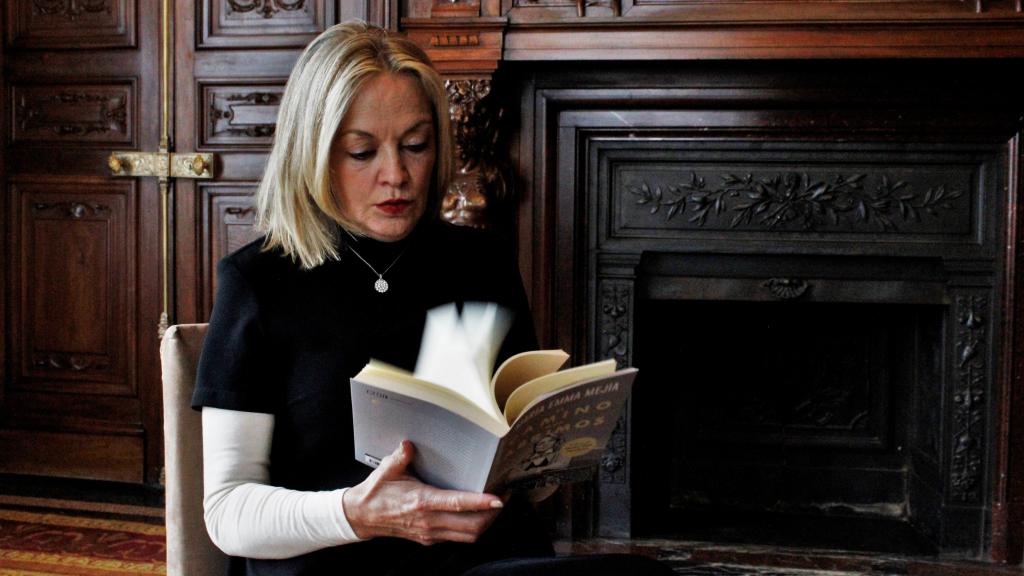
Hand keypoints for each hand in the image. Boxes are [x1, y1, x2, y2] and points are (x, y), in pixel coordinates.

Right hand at [342, 441, 503, 544]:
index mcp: (422, 502)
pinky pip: (458, 538)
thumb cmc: (377, 492)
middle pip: (472, 525)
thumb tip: (409, 444)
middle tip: (504, 498)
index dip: (481, 502)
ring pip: (468, 536)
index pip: (458, 504)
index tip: (498, 498)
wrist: (361, 517)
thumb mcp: (387, 469)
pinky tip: (476, 515)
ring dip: (485, 523)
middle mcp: (429, 521)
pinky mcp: (429, 539)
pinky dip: (472, 529)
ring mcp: (430, 533)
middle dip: (492, 515)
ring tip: (495, 508)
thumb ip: (401, 456)